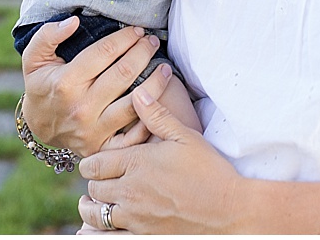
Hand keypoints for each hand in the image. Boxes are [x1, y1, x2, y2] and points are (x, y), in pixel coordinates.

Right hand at [21, 19, 175, 155]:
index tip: (138, 30)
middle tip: (153, 42)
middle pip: (124, 74)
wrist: (40, 128)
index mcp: (65, 83)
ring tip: (165, 67)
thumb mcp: (34, 60)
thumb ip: (47, 36)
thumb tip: (73, 22)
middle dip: (143, 52)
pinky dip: (151, 117)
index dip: (125, 37)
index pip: (105, 52)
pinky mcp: (104, 146)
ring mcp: (94, 129)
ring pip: (135, 103)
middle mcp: (81, 107)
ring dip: (156, 82)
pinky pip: (135, 134)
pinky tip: (160, 100)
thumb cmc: (42, 87)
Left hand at [79, 82, 246, 233]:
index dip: (90, 164)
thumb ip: (158, 116)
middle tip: (100, 181)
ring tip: (94, 205)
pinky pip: (106, 238)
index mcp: (137, 163)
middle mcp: (130, 191)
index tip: (94, 164)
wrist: (229, 210)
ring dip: (92, 208)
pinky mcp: (142, 236)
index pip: (94, 164)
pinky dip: (98, 233)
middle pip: (93, 187)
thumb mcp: (186, 137)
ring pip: (95, 214)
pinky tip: (100, 229)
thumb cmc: (211, 171)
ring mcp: (134, 217)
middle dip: (94, 183)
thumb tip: (138, 93)